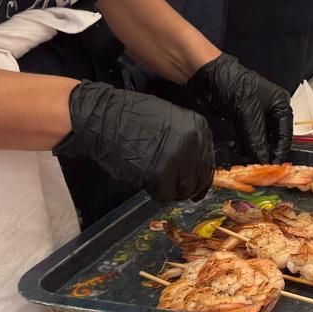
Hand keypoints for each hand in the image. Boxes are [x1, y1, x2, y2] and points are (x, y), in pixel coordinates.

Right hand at [56, 81, 214, 201]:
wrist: (104, 117)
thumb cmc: (132, 116)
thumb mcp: (170, 119)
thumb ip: (186, 140)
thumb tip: (193, 165)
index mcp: (198, 126)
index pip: (209, 160)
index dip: (200, 175)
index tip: (193, 183)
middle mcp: (193, 142)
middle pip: (200, 177)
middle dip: (187, 186)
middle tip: (174, 188)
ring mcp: (178, 158)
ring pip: (184, 189)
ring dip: (172, 190)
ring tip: (158, 182)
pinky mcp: (160, 175)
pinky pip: (165, 195)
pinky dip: (157, 194)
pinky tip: (147, 182)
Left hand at [185, 54, 293, 162]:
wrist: (210, 77)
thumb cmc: (233, 85)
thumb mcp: (248, 115)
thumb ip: (257, 140)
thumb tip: (263, 161)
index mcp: (280, 105)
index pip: (286, 135)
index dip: (280, 152)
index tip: (273, 168)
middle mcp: (272, 110)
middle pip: (273, 139)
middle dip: (265, 152)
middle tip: (258, 166)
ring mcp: (257, 115)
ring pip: (260, 140)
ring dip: (253, 150)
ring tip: (244, 157)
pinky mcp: (243, 119)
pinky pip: (248, 137)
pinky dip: (244, 145)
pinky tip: (237, 149)